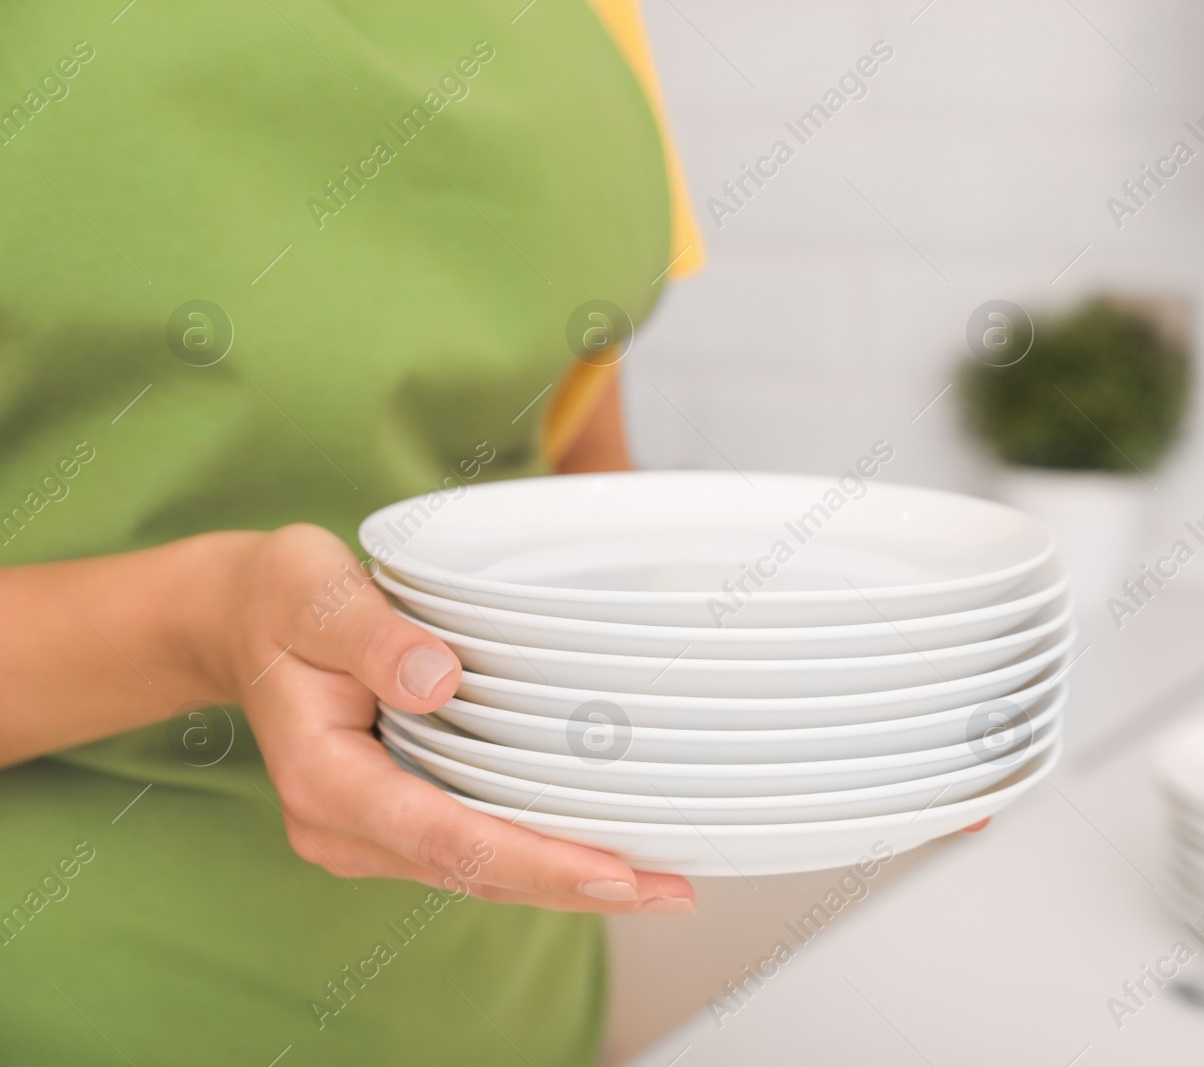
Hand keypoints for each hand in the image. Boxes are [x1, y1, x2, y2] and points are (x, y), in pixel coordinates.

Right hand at [214, 524, 694, 913]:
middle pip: (475, 871)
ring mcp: (369, 832)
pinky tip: (603, 858)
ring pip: (481, 873)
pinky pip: (474, 852)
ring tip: (661, 887)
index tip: (611, 871)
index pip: (445, 834)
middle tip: (670, 893)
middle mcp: (345, 826)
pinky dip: (539, 858)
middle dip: (574, 887)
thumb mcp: (311, 594)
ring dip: (568, 884)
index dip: (534, 857)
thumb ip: (370, 636)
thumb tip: (435, 678)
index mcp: (325, 779)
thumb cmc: (281, 600)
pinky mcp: (396, 820)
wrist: (244, 618)